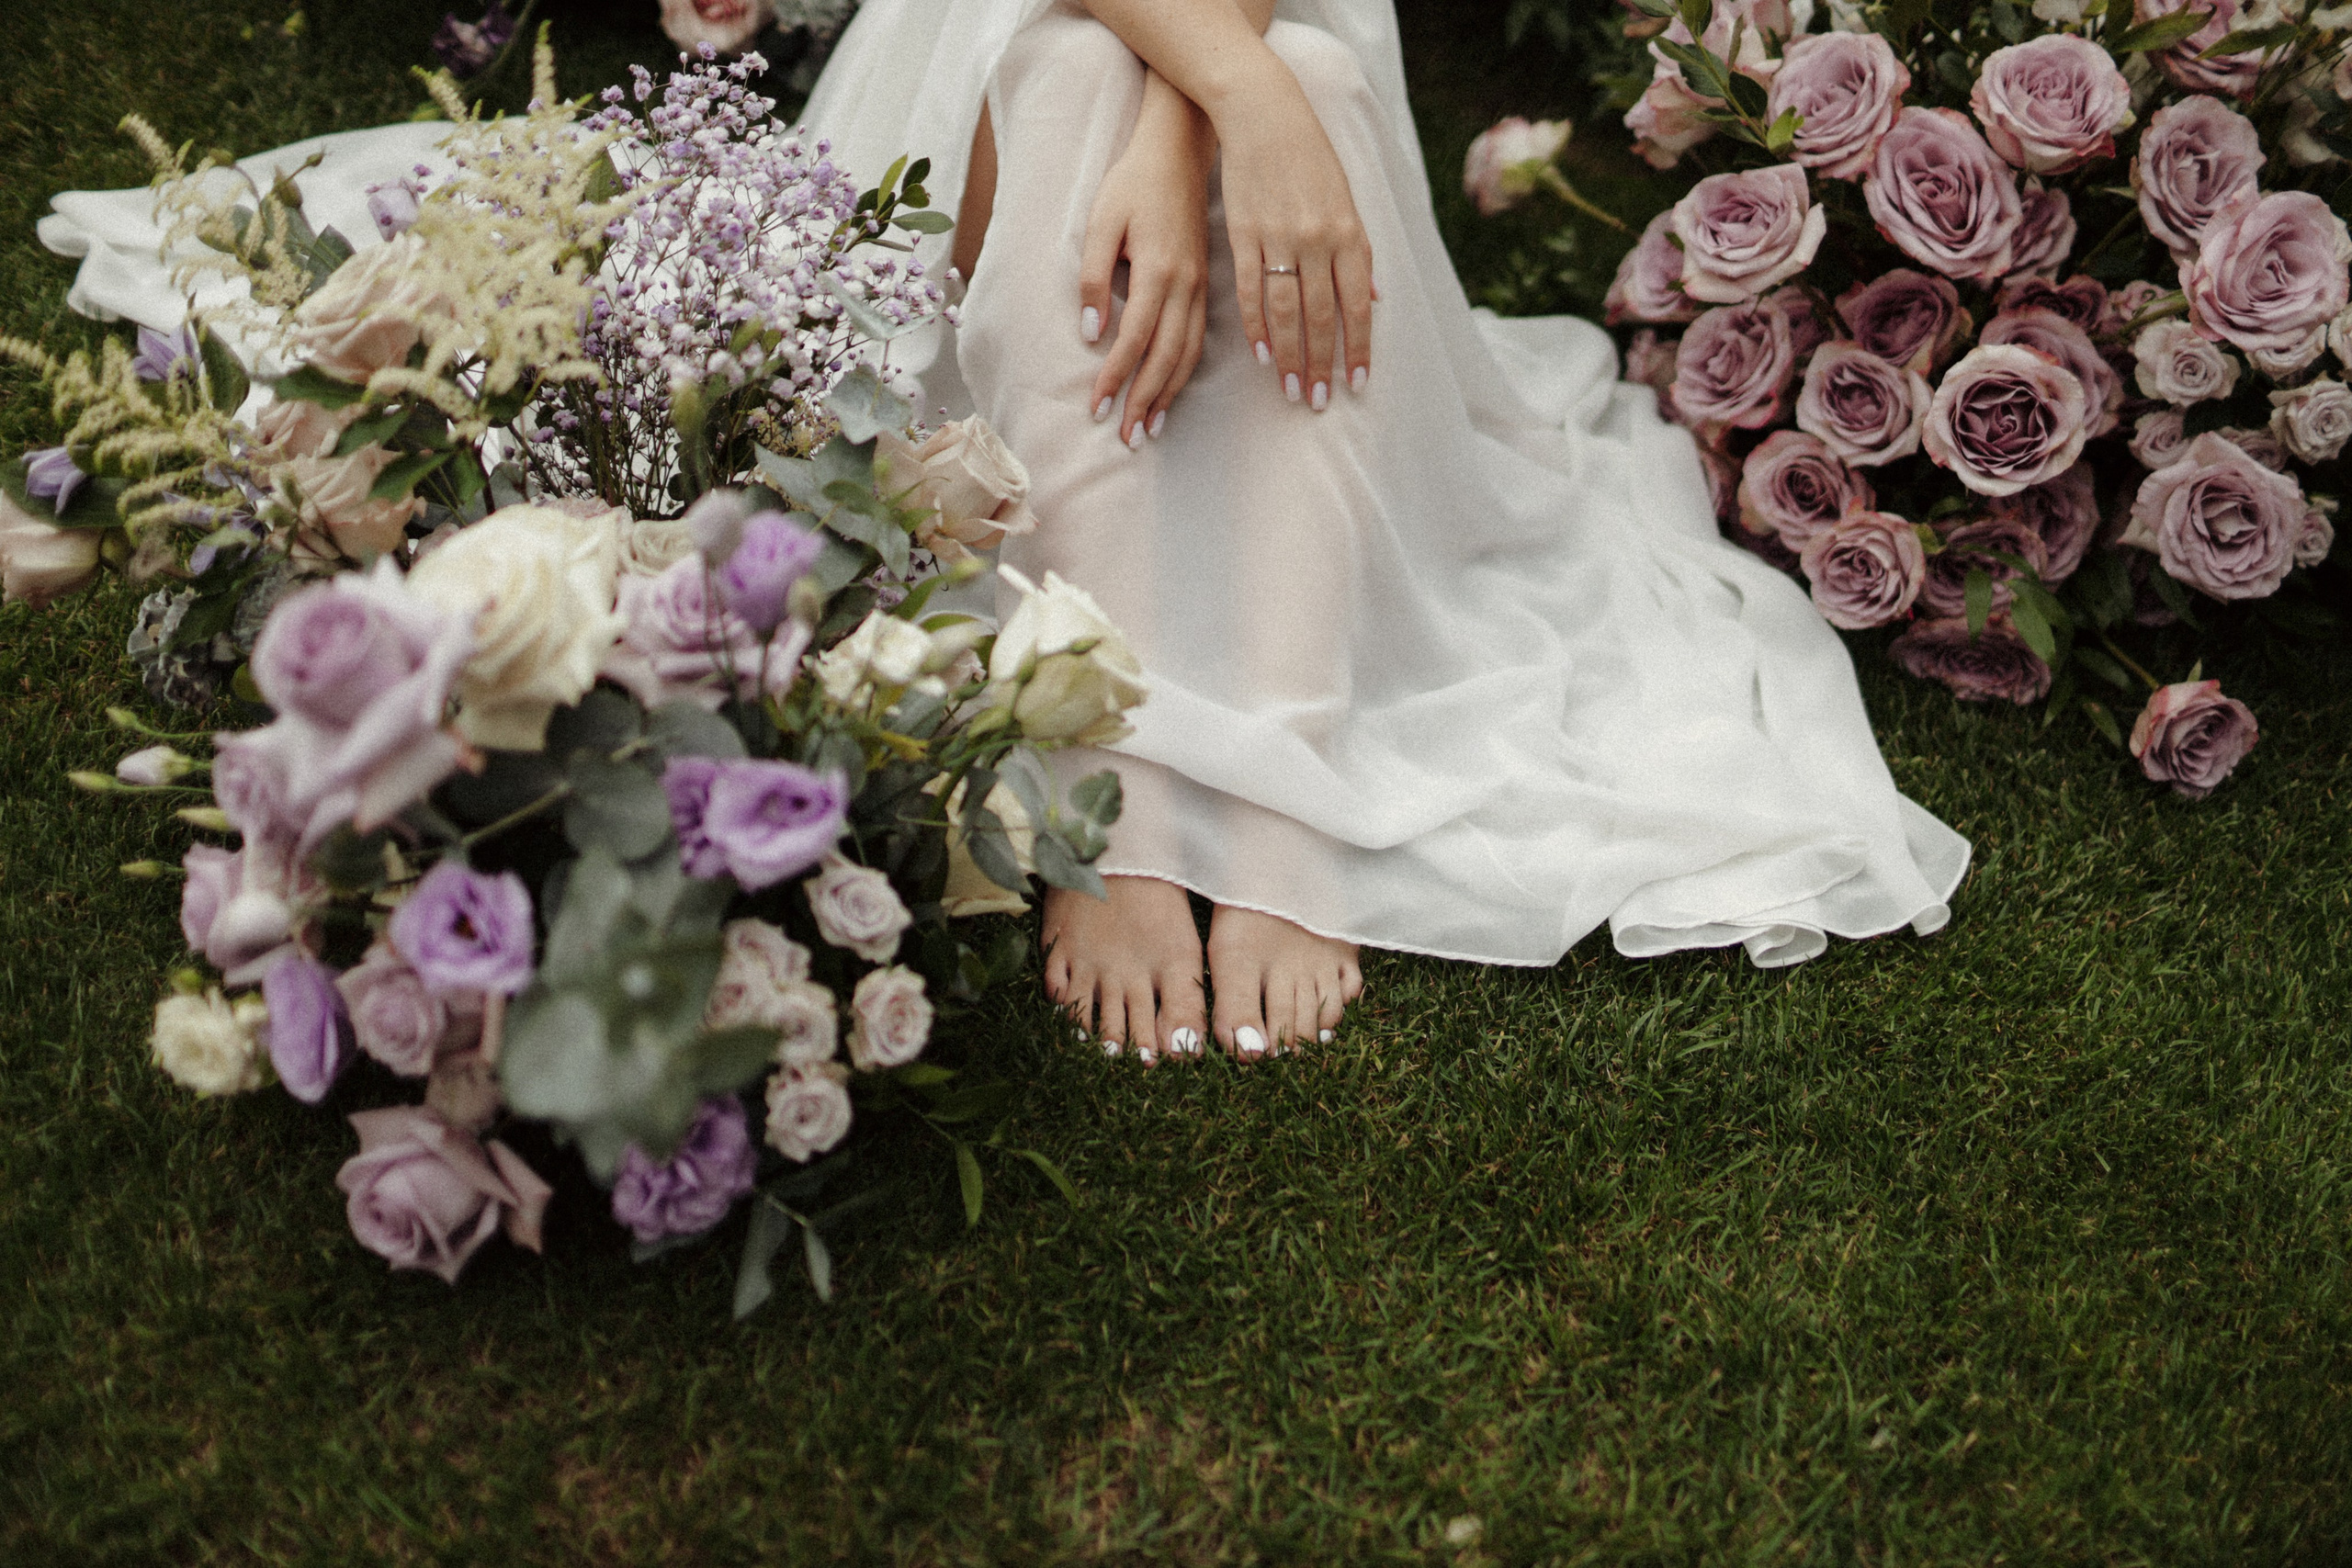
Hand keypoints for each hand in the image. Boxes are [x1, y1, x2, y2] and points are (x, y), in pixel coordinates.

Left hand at [1080, 72, 1214, 446]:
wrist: (1178, 151)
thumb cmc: (1134, 184)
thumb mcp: (1102, 223)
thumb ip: (1094, 278)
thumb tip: (1091, 332)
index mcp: (1158, 271)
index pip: (1133, 340)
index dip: (1114, 378)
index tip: (1097, 409)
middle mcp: (1183, 286)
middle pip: (1164, 358)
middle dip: (1143, 401)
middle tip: (1125, 438)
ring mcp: (1198, 288)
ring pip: (1186, 355)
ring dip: (1166, 395)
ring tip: (1148, 427)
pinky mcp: (1203, 285)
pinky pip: (1197, 340)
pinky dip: (1184, 372)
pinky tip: (1172, 391)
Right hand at [1211, 59, 1373, 408]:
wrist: (1265, 115)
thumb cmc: (1311, 158)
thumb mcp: (1346, 200)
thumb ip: (1360, 253)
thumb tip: (1374, 299)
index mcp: (1349, 234)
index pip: (1357, 305)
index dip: (1358, 348)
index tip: (1356, 383)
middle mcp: (1318, 240)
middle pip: (1322, 316)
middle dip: (1322, 364)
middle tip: (1319, 401)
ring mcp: (1279, 238)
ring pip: (1286, 311)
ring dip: (1290, 355)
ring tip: (1291, 389)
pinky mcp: (1244, 234)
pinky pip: (1251, 289)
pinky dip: (1255, 324)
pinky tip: (1261, 353)